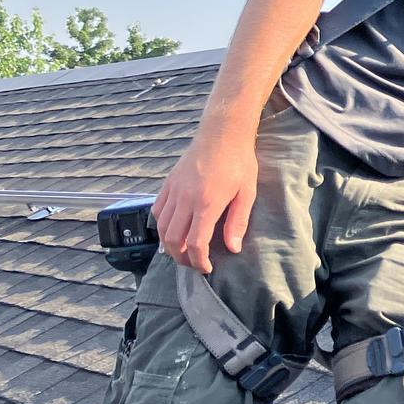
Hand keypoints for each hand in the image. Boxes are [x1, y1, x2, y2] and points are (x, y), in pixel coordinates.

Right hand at [152, 131, 258, 272]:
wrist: (222, 135)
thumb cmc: (239, 163)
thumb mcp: (247, 193)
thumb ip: (238, 222)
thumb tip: (233, 248)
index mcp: (206, 204)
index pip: (195, 243)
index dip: (199, 261)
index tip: (206, 268)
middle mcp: (185, 200)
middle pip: (173, 240)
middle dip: (181, 258)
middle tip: (192, 264)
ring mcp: (173, 191)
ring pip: (161, 227)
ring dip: (169, 245)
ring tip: (182, 252)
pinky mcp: (168, 184)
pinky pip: (157, 210)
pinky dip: (161, 225)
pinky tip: (172, 230)